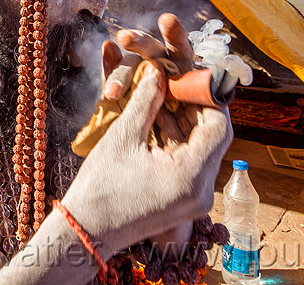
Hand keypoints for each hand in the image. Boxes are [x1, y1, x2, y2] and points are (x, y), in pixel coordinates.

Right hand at [63, 14, 232, 257]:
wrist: (85, 232)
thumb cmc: (99, 189)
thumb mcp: (123, 137)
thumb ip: (146, 100)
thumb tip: (159, 70)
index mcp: (190, 176)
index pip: (218, 126)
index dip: (207, 97)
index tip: (189, 77)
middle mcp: (201, 191)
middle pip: (213, 137)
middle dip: (195, 106)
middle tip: (175, 82)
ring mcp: (194, 198)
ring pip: (201, 147)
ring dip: (184, 120)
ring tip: (162, 96)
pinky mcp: (185, 199)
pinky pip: (190, 160)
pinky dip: (177, 138)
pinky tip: (157, 119)